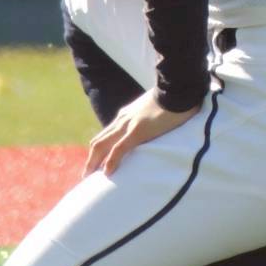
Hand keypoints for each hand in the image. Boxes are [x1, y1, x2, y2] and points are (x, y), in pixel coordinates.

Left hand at [83, 88, 201, 176]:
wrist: (178, 88)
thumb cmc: (172, 99)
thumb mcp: (155, 110)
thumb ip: (149, 119)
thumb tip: (154, 127)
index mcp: (126, 115)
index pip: (106, 135)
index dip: (98, 151)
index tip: (95, 165)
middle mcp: (122, 120)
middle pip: (98, 142)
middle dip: (91, 160)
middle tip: (86, 176)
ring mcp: (128, 124)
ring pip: (102, 145)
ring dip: (94, 162)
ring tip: (89, 178)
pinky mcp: (138, 130)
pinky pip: (119, 148)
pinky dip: (111, 161)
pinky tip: (107, 173)